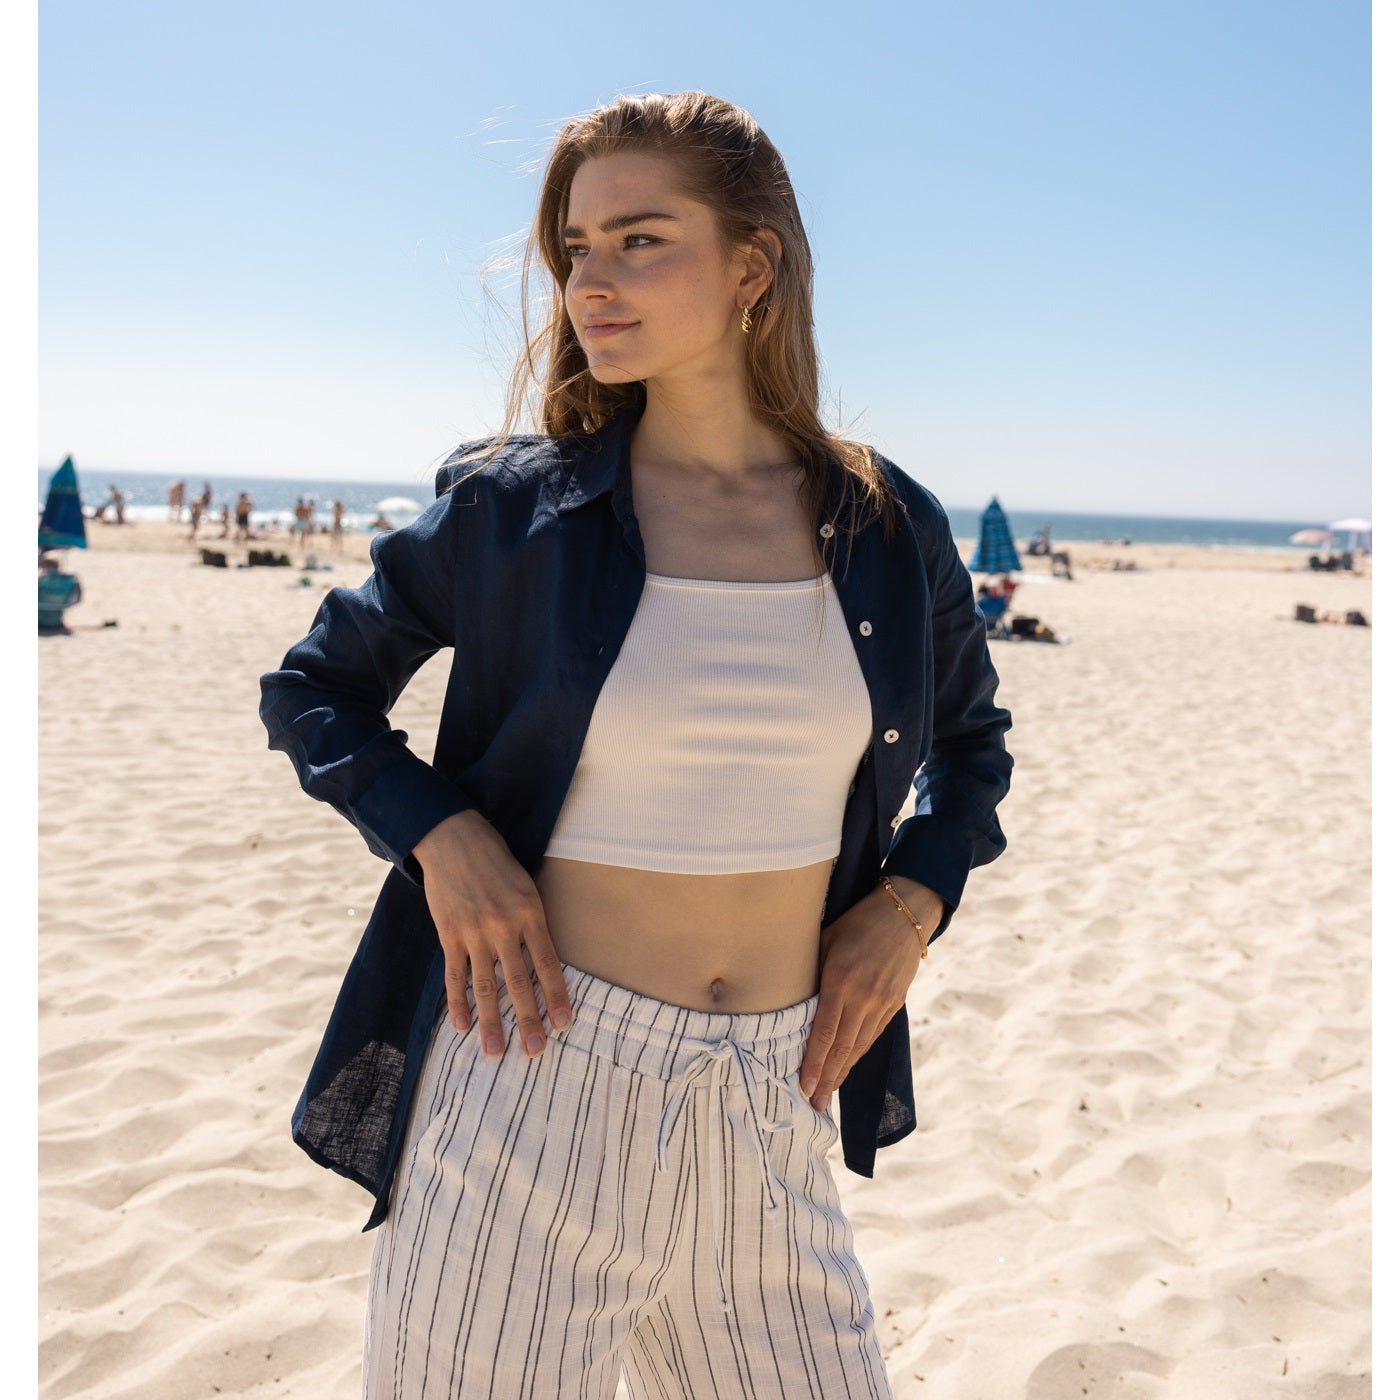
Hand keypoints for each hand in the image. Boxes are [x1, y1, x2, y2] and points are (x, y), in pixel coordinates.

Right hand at [412, 810, 571, 1058]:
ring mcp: (474, 932)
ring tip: (496, 1052)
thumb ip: (532, 922)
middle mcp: (504, 925)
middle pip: (518, 981)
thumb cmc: (497, 863)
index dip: (556, 995)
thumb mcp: (526, 886)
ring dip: (491, 1022)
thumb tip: (543, 963)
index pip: (547, 963)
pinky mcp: (449, 934)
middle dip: (528, 1019)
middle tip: (536, 1050)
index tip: (564, 1023)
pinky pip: (454, 975)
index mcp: (530, 912)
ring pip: (484, 986)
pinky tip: (462, 1026)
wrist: (454, 839)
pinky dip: (457, 1003)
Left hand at [799, 877, 942, 1112]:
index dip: (813, 1063)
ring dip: (841, 1073)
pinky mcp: (894, 1004)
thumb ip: (811, 972)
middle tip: (812, 1105)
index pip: (825, 1032)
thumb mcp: (825, 940)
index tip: (803, 1087)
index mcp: (841, 979)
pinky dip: (857, 1056)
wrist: (903, 913)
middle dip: (826, 1080)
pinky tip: (845, 1068)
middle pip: (842, 1048)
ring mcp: (881, 1003)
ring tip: (826, 1095)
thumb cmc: (856, 922)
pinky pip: (872, 1036)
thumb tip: (788, 999)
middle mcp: (863, 996)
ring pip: (858, 1047)